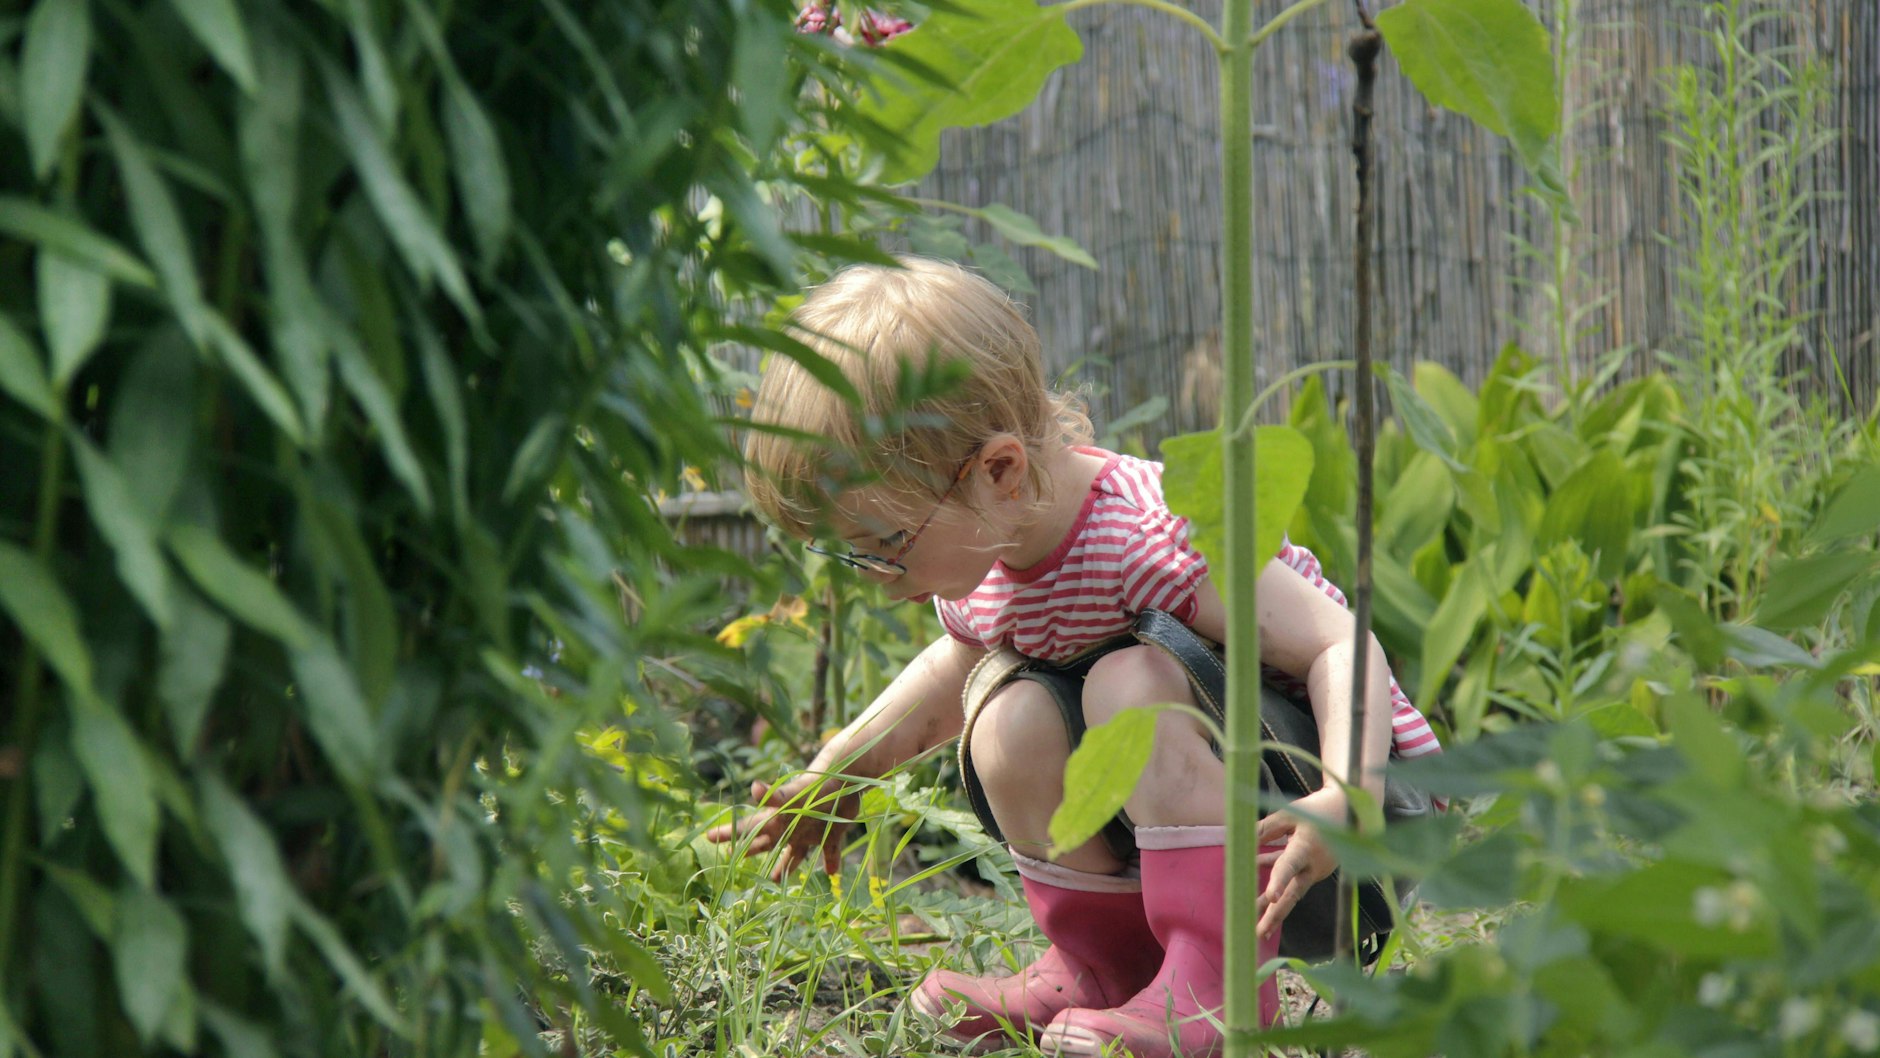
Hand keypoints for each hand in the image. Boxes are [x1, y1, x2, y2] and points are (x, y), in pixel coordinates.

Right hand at [703, 774, 856, 882]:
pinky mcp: (832, 833)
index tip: (709, 836)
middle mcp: (791, 827)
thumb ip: (777, 795)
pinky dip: (830, 861)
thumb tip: (754, 787)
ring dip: (784, 866)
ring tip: (773, 879)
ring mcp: (811, 831)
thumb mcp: (796, 793)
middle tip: (731, 854)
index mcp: (779, 819)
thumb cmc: (819, 786)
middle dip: (750, 849)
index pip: (749, 828)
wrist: (848, 776)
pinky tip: (832, 873)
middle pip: (766, 841)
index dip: (729, 833)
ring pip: (794, 853)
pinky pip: (829, 851)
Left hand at [1254, 787, 1346, 938]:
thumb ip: (1265, 828)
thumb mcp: (1289, 813)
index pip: (1289, 866)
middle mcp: (1312, 865)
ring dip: (1273, 906)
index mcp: (1306, 848)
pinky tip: (1258, 881)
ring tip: (1255, 924)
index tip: (1272, 897)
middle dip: (1275, 915)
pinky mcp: (1314, 870)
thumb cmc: (1317, 810)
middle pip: (1292, 894)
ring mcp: (1315, 871)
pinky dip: (1277, 880)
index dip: (1279, 881)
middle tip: (1259, 933)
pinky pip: (1293, 878)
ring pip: (1291, 891)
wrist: (1351, 813)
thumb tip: (1240, 840)